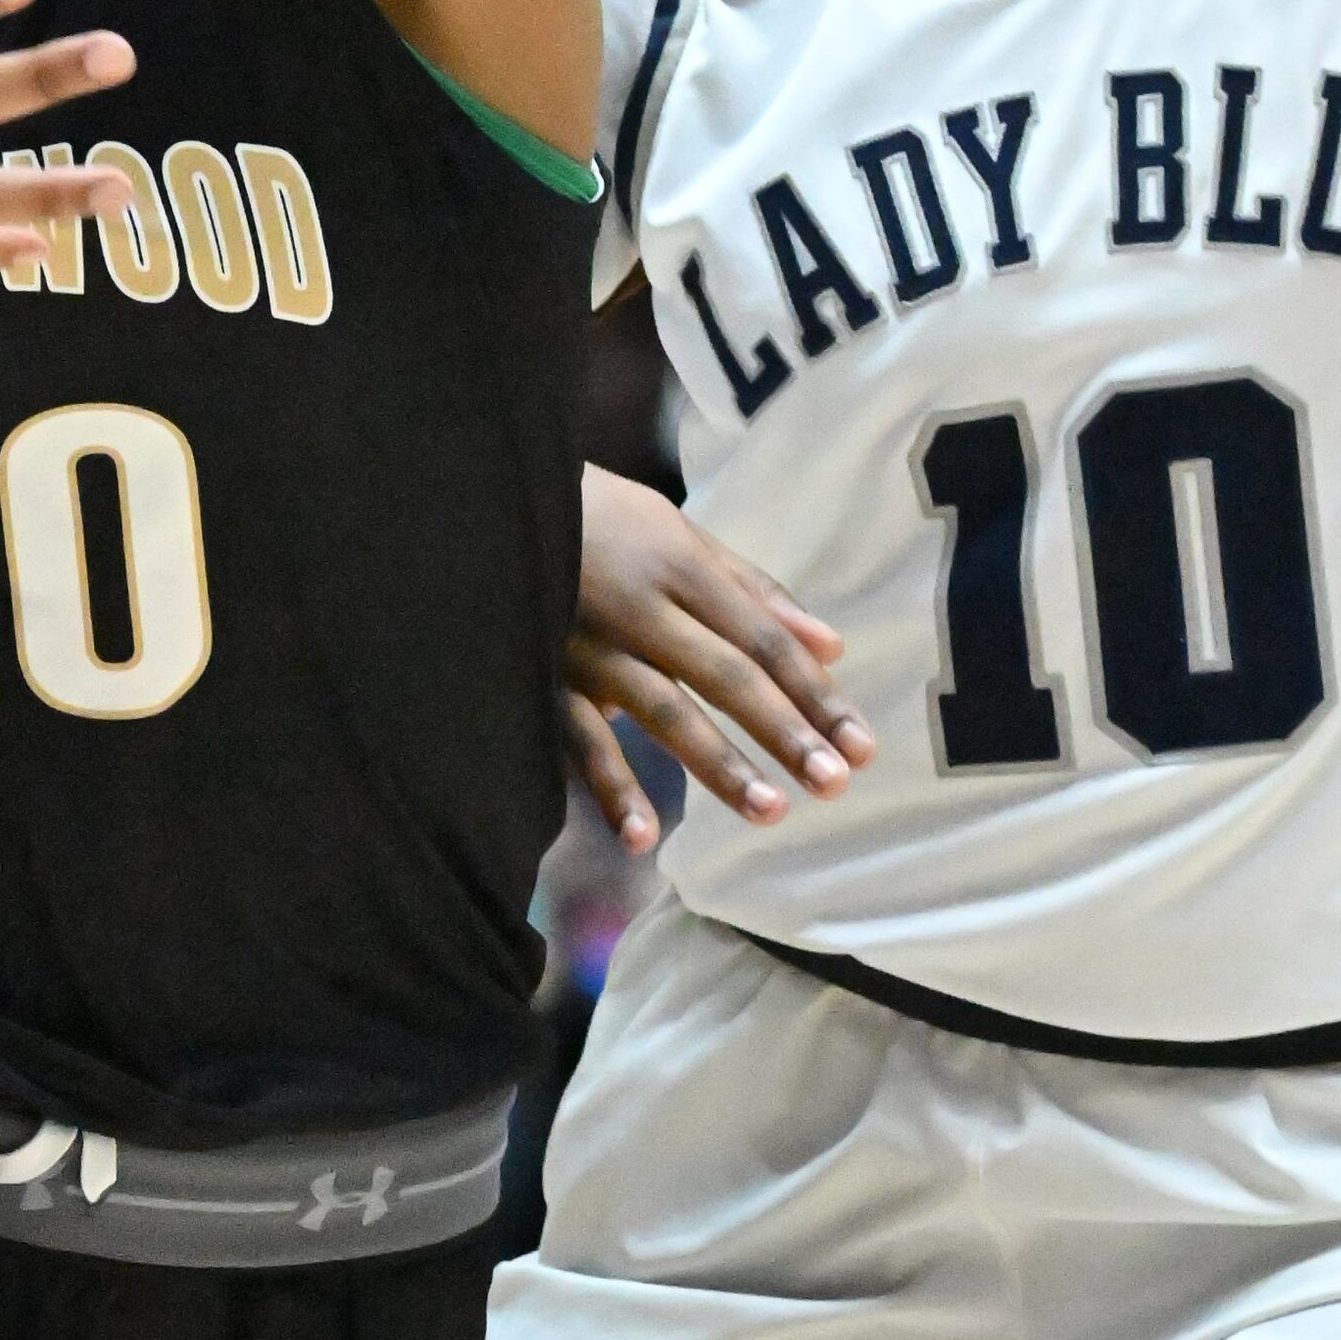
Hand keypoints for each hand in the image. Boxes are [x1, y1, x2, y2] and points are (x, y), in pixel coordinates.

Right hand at [563, 466, 870, 847]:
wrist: (477, 501)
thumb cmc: (596, 518)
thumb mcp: (677, 533)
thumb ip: (753, 589)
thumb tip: (832, 644)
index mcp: (679, 564)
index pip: (762, 637)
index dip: (814, 691)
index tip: (863, 745)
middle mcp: (639, 605)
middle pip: (726, 673)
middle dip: (784, 729)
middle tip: (835, 782)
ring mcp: (587, 644)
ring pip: (662, 709)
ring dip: (717, 763)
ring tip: (770, 810)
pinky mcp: (539, 675)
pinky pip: (578, 737)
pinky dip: (609, 787)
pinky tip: (645, 838)